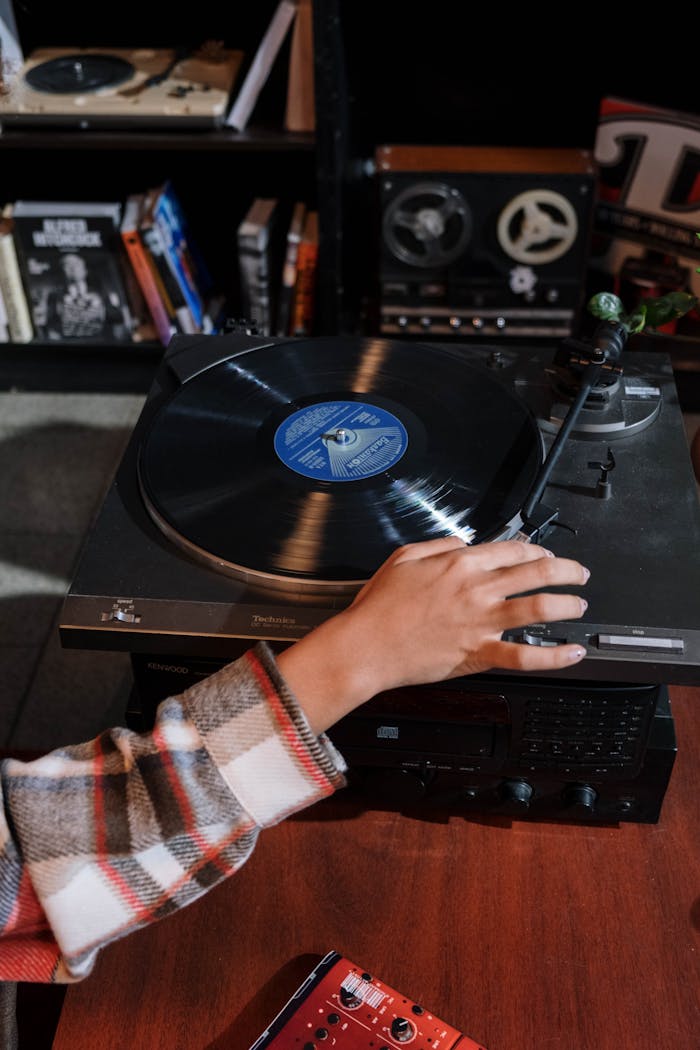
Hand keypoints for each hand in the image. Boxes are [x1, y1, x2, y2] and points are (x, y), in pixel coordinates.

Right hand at [277, 537, 589, 734]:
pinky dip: (555, 656)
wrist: (367, 645)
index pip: (512, 549)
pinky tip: (572, 652)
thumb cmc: (379, 607)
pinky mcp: (479, 653)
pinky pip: (526, 656)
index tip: (542, 553)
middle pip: (536, 571)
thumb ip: (438, 545)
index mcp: (460, 564)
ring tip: (580, 605)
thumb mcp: (403, 557)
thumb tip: (463, 544)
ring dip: (568, 604)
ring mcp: (481, 621)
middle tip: (578, 573)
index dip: (535, 548)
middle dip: (566, 569)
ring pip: (540, 607)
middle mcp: (477, 589)